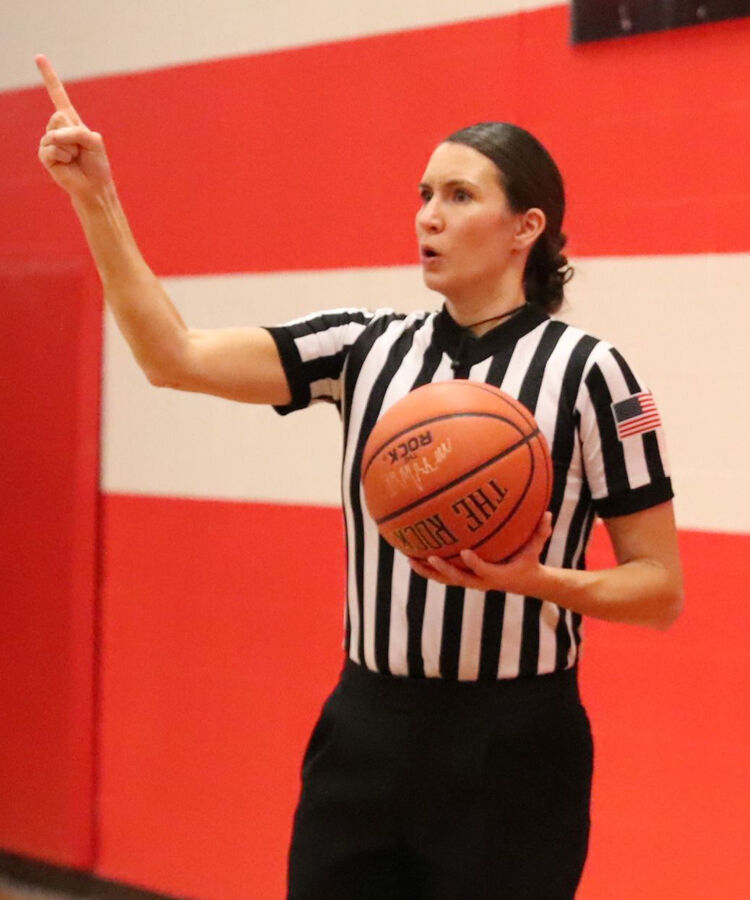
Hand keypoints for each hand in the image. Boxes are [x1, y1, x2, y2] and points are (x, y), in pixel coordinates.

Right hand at [36, 54, 112, 198]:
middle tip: (80, 149)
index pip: (58, 95)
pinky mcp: (44, 154)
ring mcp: (49, 140)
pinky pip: (52, 148)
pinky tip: (67, 164)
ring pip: (56, 134)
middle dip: (74, 134)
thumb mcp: (94, 141)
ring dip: (71, 148)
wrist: (93, 186)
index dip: (49, 77)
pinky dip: (64, 157)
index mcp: (71, 121)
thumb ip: (77, 132)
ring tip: (75, 158)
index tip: (39, 57)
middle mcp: (57, 128)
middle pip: (59, 116)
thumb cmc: (96, 164)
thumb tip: (53, 137)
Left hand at [409, 512, 552, 594]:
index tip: (464, 552)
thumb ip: (541, 532)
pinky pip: (443, 575)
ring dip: (427, 571)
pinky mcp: (464, 578)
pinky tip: (412, 556)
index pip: (484, 570)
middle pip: (458, 578)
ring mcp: (470, 581)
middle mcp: (480, 581)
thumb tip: (548, 513)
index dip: (474, 563)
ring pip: (445, 579)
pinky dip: (427, 568)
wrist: (524, 582)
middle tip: (431, 557)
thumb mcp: (536, 548)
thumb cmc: (528, 561)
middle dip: (444, 569)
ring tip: (410, 559)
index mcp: (497, 575)